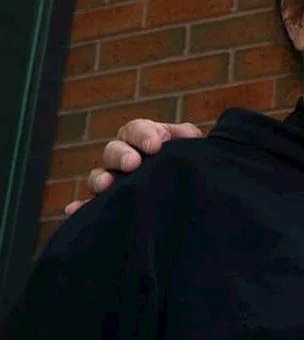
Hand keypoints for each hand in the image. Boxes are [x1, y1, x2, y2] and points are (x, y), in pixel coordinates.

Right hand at [64, 120, 203, 214]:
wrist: (190, 186)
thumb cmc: (188, 162)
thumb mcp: (192, 146)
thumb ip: (187, 137)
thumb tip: (183, 134)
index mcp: (143, 137)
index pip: (136, 129)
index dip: (143, 135)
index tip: (155, 146)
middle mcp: (123, 156)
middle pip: (113, 150)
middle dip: (121, 155)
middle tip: (133, 164)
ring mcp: (113, 180)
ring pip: (99, 176)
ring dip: (100, 179)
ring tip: (107, 185)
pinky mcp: (108, 203)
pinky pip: (90, 206)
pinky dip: (80, 207)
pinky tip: (74, 210)